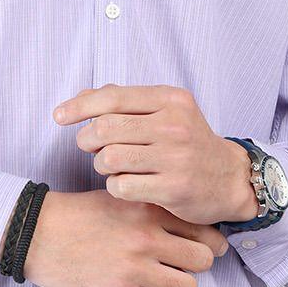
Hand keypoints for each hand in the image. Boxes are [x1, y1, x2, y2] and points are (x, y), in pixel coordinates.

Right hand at [21, 189, 229, 286]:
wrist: (38, 234)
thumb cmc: (78, 215)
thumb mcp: (120, 198)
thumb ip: (154, 210)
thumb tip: (190, 226)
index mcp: (149, 210)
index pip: (205, 231)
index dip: (208, 242)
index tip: (199, 248)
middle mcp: (146, 238)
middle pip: (203, 261)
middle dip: (195, 266)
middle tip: (179, 266)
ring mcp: (133, 268)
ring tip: (159, 282)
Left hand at [52, 83, 259, 224]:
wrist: (229, 178)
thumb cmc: (188, 142)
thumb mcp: (165, 112)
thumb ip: (125, 102)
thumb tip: (82, 97)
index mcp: (171, 99)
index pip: (113, 98)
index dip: (79, 107)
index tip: (59, 116)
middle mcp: (174, 125)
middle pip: (105, 129)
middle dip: (87, 140)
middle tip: (91, 148)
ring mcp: (175, 158)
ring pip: (109, 159)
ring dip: (101, 165)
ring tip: (112, 166)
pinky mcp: (173, 189)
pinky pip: (120, 186)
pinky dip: (115, 186)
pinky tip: (126, 184)